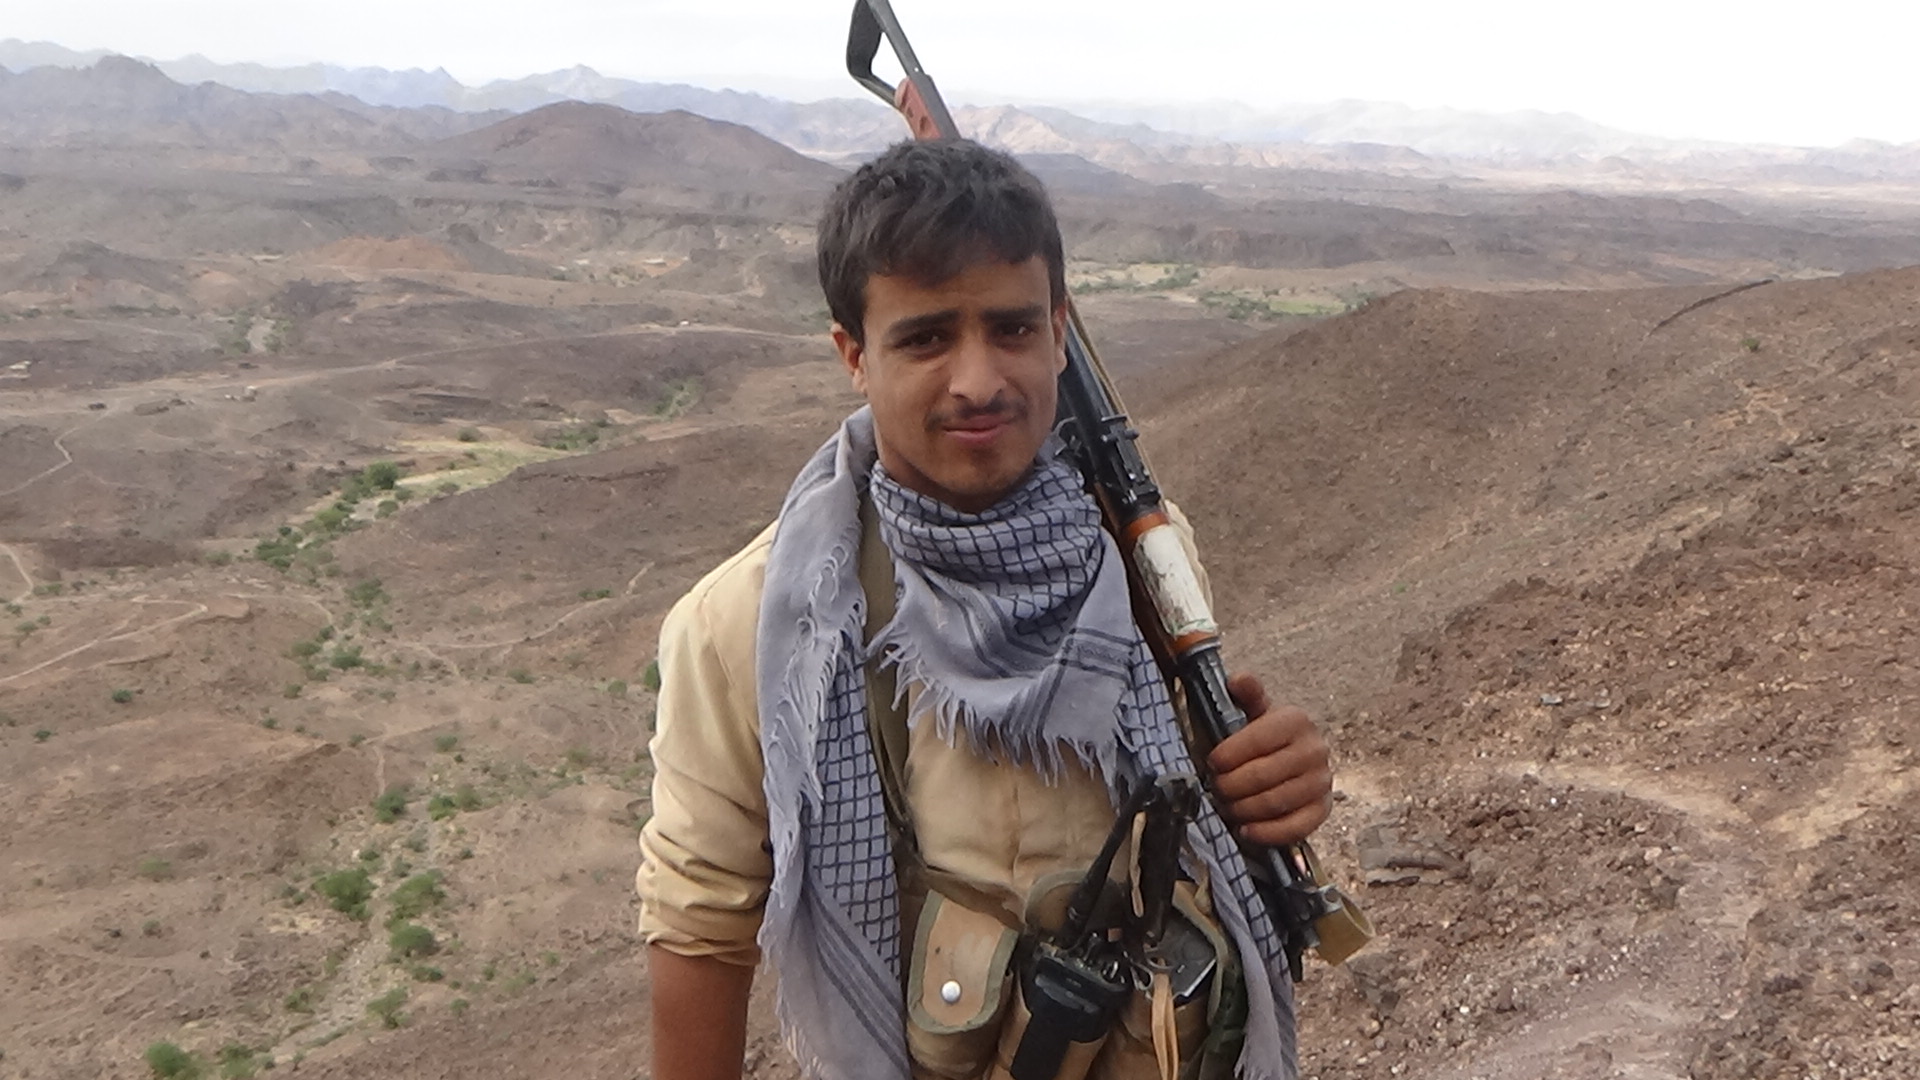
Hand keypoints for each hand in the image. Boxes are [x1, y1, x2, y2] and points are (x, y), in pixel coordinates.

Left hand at [1206, 673, 1332, 846]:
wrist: (1292, 758)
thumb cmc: (1263, 735)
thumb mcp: (1254, 711)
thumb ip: (1247, 695)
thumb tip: (1238, 680)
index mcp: (1296, 721)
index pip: (1256, 740)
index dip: (1228, 755)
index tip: (1211, 762)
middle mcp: (1315, 750)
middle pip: (1261, 776)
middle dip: (1229, 786)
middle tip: (1214, 788)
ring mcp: (1322, 782)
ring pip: (1274, 803)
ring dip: (1242, 810)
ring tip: (1225, 806)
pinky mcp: (1322, 810)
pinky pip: (1293, 828)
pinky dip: (1265, 833)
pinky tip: (1245, 830)